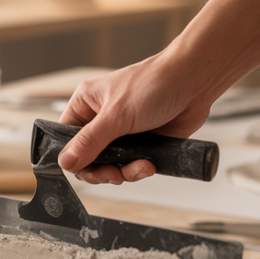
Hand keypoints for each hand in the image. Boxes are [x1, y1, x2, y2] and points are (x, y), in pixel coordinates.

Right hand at [58, 55, 219, 183]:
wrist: (194, 84)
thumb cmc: (154, 85)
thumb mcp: (116, 115)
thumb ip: (90, 142)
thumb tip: (66, 162)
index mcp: (86, 104)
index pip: (65, 138)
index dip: (73, 157)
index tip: (87, 168)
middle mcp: (100, 119)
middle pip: (87, 158)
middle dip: (101, 170)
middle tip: (114, 175)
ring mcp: (120, 133)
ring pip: (109, 166)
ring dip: (124, 172)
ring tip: (140, 166)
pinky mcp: (140, 144)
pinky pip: (130, 166)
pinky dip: (138, 170)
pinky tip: (149, 164)